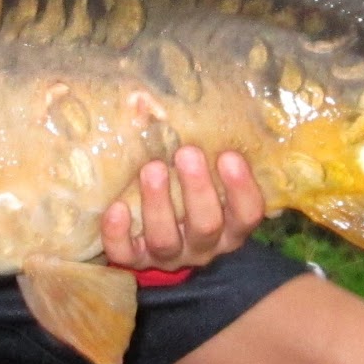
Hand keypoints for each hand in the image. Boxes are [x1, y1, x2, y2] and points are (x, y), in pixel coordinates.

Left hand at [100, 146, 264, 271]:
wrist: (160, 235)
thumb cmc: (190, 192)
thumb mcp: (208, 176)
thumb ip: (208, 151)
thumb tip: (186, 103)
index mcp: (230, 225)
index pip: (247, 213)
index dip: (241, 188)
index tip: (229, 155)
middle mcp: (204, 244)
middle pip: (206, 225)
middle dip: (196, 189)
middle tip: (186, 153)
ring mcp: (170, 255)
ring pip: (165, 239)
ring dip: (158, 204)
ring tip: (151, 169)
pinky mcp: (137, 260)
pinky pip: (127, 254)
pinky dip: (118, 233)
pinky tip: (116, 208)